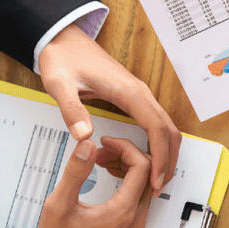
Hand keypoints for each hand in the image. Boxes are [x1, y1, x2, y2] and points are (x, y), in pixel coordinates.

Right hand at [28, 137, 152, 227]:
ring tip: (101, 160)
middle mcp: (135, 219)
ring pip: (146, 184)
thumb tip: (88, 144)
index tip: (105, 142)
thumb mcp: (59, 204)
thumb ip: (75, 172)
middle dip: (128, 154)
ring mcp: (134, 224)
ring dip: (128, 166)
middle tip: (102, 149)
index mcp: (123, 212)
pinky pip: (139, 195)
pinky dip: (128, 179)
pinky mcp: (129, 226)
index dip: (125, 147)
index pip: (142, 166)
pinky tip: (107, 173)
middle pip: (149, 173)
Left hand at [38, 24, 180, 194]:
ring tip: (153, 180)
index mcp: (128, 92)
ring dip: (165, 154)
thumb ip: (72, 110)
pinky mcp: (134, 99)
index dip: (160, 157)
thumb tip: (85, 136)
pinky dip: (156, 145)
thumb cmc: (63, 58)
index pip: (156, 128)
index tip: (155, 180)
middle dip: (168, 161)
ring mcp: (139, 96)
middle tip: (157, 188)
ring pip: (165, 128)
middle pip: (169, 131)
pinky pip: (154, 124)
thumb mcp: (60, 85)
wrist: (62, 39)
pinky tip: (144, 161)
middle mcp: (140, 93)